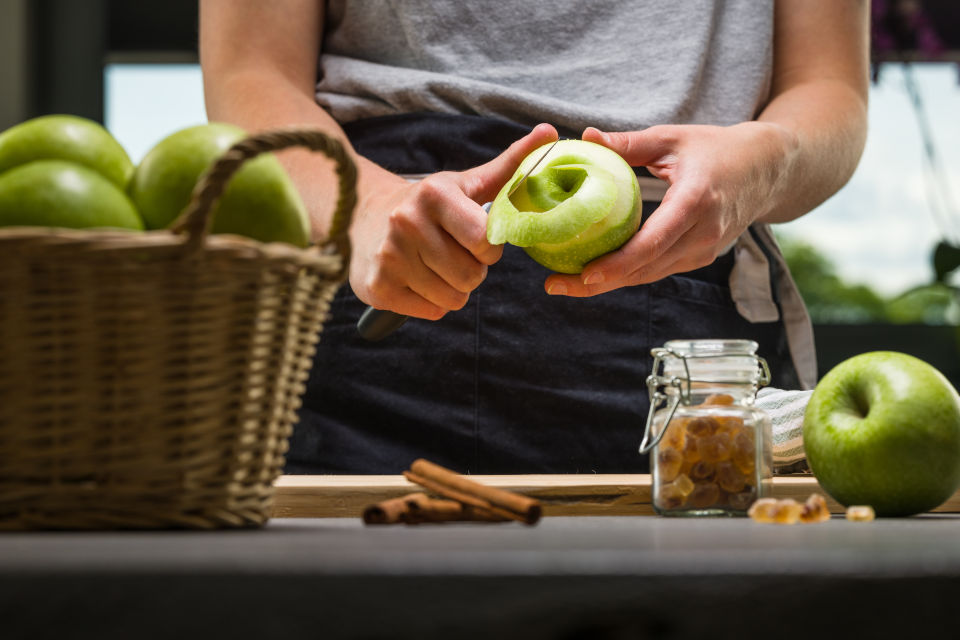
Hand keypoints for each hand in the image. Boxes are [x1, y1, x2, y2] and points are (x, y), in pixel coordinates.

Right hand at [350, 123, 558, 318]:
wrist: (364, 219)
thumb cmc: (429, 205)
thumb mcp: (466, 183)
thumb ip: (510, 165)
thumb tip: (550, 132)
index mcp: (434, 195)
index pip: (485, 241)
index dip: (489, 247)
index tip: (475, 239)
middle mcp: (406, 222)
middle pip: (471, 276)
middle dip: (472, 271)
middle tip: (453, 254)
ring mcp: (389, 256)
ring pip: (454, 299)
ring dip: (453, 289)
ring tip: (435, 267)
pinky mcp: (377, 287)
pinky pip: (433, 312)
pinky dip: (432, 302)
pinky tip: (417, 279)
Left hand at [544, 122, 796, 296]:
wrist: (766, 170)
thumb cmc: (716, 148)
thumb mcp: (672, 138)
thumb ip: (629, 143)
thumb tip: (585, 136)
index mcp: (696, 200)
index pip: (653, 242)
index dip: (618, 263)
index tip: (583, 273)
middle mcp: (703, 233)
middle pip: (645, 268)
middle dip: (598, 283)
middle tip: (555, 285)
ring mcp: (704, 250)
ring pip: (648, 275)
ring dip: (607, 284)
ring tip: (564, 285)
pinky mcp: (700, 257)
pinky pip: (657, 270)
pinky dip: (626, 274)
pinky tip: (593, 274)